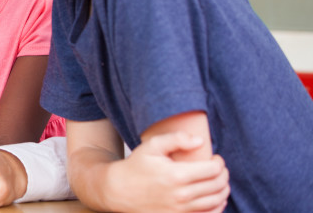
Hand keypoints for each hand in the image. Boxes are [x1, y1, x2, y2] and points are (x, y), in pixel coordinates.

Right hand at [107, 132, 229, 212]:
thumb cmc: (136, 166)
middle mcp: (182, 195)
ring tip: (219, 181)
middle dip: (223, 174)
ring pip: (217, 201)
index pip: (213, 169)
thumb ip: (176, 139)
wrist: (120, 190)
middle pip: (218, 185)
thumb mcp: (152, 146)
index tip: (215, 158)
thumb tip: (200, 141)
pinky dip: (218, 206)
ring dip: (223, 189)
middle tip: (219, 168)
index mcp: (176, 175)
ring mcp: (182, 210)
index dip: (219, 162)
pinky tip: (216, 198)